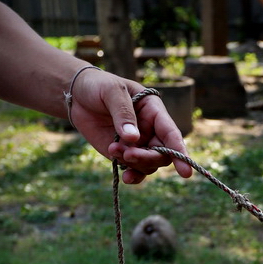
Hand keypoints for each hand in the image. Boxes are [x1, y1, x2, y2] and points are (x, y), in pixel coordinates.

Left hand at [69, 67, 192, 184]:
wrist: (77, 96)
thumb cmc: (99, 86)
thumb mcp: (112, 91)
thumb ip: (123, 113)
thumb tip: (134, 138)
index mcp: (154, 112)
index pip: (171, 134)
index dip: (180, 152)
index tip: (184, 172)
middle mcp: (151, 131)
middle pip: (162, 154)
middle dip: (147, 158)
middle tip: (127, 154)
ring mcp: (139, 144)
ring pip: (148, 165)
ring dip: (133, 164)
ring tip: (113, 150)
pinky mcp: (124, 154)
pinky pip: (135, 170)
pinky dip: (132, 175)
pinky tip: (125, 176)